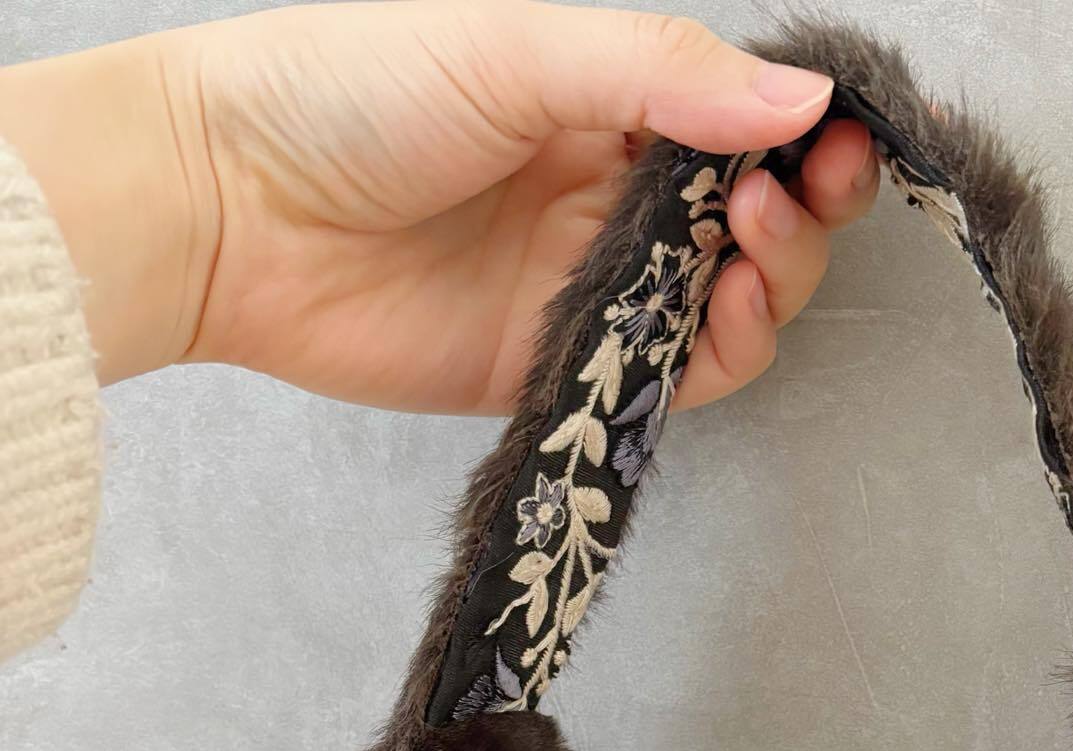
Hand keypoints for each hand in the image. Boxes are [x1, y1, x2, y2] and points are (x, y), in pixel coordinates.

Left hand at [0, 1, 879, 413]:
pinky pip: (670, 376)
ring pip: (729, 305)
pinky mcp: (562, 367)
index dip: (809, 137)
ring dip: (771, 284)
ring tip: (748, 247)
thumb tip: (805, 95)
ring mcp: (591, 286)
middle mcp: (613, 196)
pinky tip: (717, 316)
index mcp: (610, 103)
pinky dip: (714, 355)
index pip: (747, 125)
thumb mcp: (516, 48)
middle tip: (792, 197)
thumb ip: (661, 74)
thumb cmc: (352, 94)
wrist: (230, 212)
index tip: (840, 142)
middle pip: (757, 222)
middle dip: (802, 214)